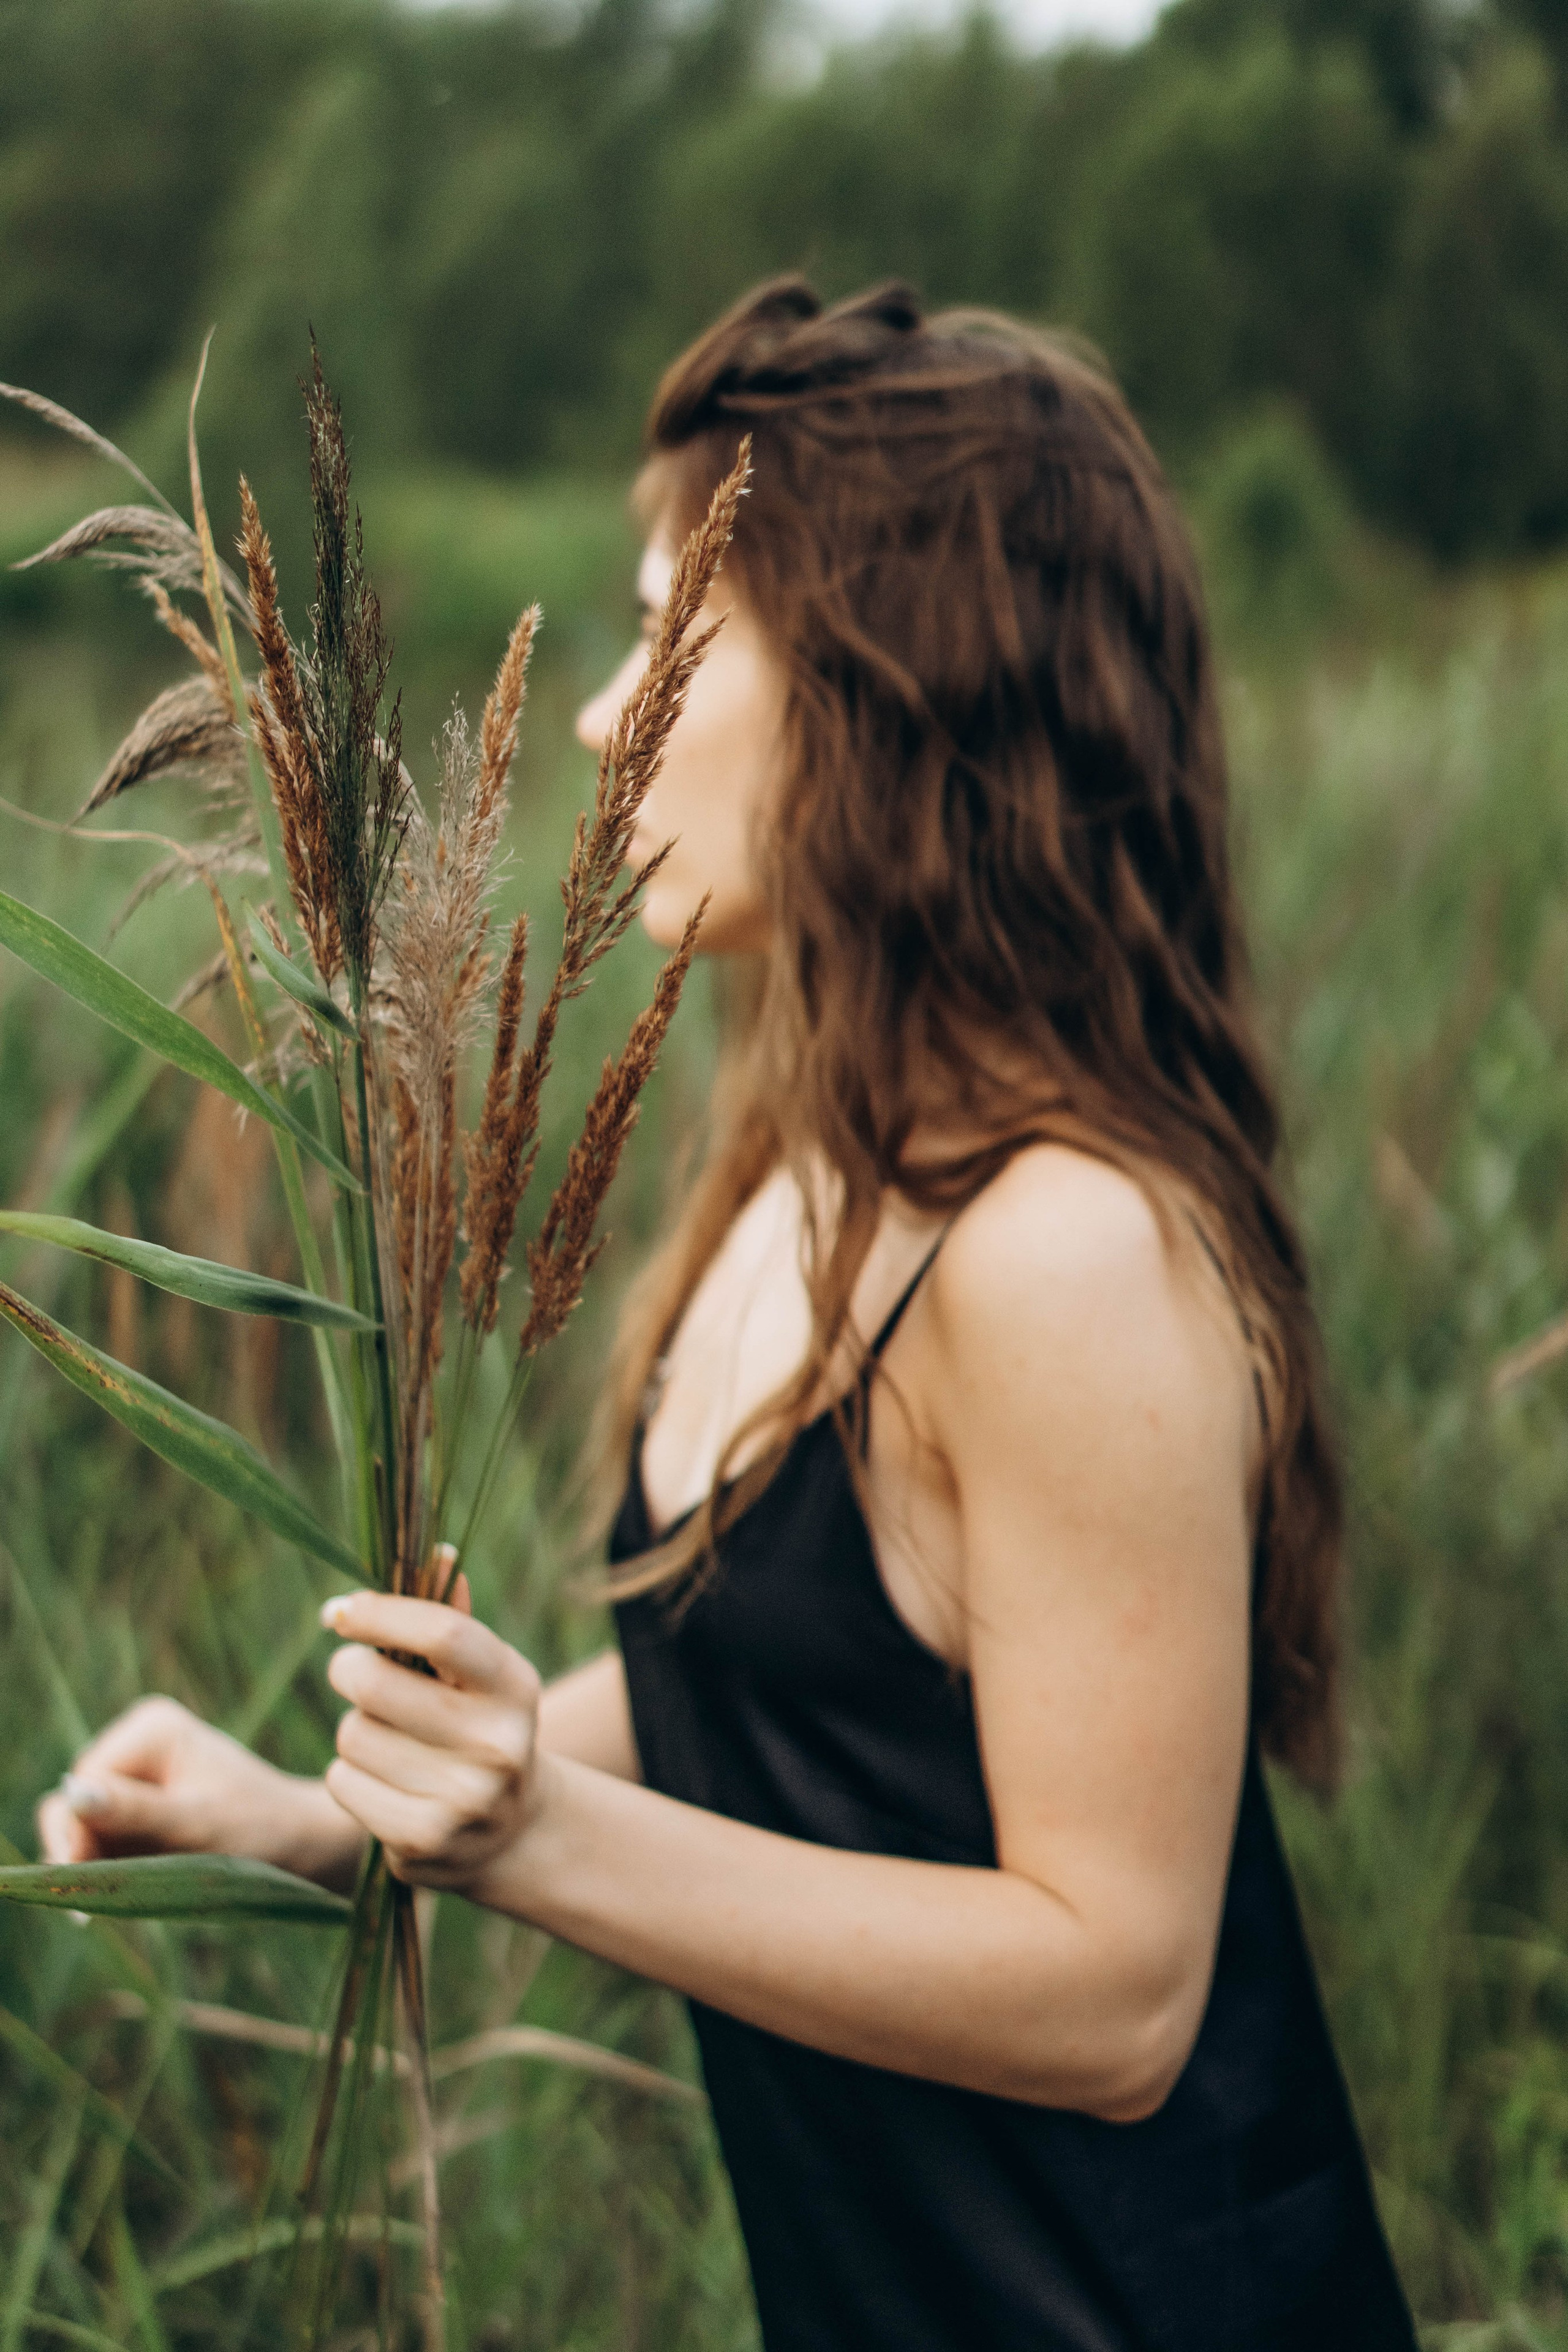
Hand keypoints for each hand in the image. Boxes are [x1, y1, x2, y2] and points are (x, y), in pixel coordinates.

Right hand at [35, 1697, 363, 1890]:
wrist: (301, 1846)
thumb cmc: (260, 1831)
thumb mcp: (197, 1826)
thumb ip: (134, 1813)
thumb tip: (71, 1793)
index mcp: (151, 1729)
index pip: (83, 1784)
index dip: (75, 1834)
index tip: (87, 1885)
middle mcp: (137, 1743)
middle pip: (75, 1803)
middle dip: (81, 1852)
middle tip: (95, 1906)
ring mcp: (137, 1775)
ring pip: (81, 1827)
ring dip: (94, 1864)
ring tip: (123, 1898)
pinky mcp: (138, 1807)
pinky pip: (100, 1840)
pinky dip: (107, 1867)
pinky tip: (130, 1888)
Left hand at [321, 1586, 542, 1892]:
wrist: (510, 1831)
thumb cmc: (479, 1727)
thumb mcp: (480, 1675)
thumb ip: (452, 1618)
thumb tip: (438, 1555)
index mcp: (514, 1685)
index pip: (443, 1633)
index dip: (381, 1613)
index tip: (341, 1611)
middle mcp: (497, 1744)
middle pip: (374, 1683)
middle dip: (350, 1671)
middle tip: (357, 1675)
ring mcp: (464, 1799)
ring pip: (351, 1735)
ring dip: (354, 1731)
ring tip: (388, 1742)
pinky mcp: (423, 1842)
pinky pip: (342, 1783)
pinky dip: (349, 1777)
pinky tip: (384, 1784)